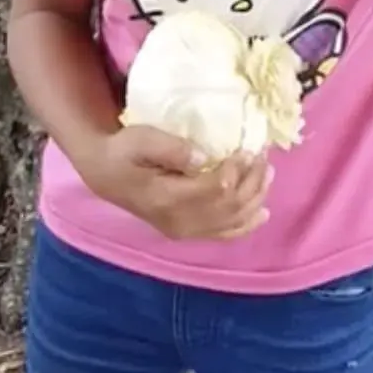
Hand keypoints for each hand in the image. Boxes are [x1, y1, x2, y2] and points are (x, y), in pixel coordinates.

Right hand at [83, 125, 272, 240]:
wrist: (105, 174)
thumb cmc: (124, 151)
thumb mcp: (142, 139)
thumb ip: (172, 148)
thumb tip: (203, 157)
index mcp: (167, 199)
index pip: (215, 190)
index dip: (237, 170)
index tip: (248, 148)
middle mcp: (179, 222)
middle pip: (229, 207)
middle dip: (252, 181)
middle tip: (264, 155)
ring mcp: (184, 231)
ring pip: (232, 221)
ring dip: (255, 197)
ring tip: (267, 172)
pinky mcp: (186, 231)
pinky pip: (223, 234)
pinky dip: (246, 224)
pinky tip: (263, 213)